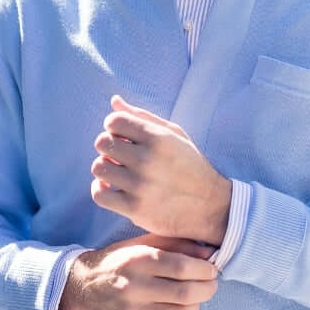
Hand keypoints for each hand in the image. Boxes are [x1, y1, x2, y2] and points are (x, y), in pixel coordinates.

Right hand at [59, 232, 218, 309]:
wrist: (84, 286)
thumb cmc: (121, 260)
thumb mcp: (144, 244)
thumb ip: (177, 245)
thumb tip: (210, 253)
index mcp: (138, 260)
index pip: (182, 267)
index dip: (204, 270)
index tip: (212, 270)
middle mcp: (133, 286)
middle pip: (185, 293)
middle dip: (207, 290)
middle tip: (212, 285)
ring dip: (196, 306)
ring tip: (196, 298)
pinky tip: (175, 309)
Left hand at [90, 95, 231, 244]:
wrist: (211, 206)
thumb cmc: (190, 166)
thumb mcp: (175, 136)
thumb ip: (143, 117)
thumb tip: (114, 101)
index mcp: (158, 138)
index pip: (114, 121)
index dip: (114, 127)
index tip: (123, 137)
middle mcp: (148, 160)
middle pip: (102, 143)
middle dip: (108, 147)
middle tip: (120, 156)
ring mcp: (141, 185)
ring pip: (98, 167)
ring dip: (105, 168)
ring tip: (117, 172)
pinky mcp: (136, 209)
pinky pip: (99, 194)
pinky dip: (100, 190)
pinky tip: (112, 189)